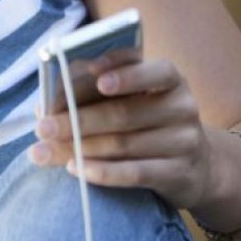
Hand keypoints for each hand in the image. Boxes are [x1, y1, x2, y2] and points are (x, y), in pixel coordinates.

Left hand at [28, 57, 211, 209]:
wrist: (198, 167)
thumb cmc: (151, 124)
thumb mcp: (137, 100)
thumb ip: (99, 95)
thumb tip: (46, 105)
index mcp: (169, 78)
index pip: (147, 67)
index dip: (119, 67)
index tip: (90, 70)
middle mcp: (181, 105)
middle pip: (123, 111)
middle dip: (77, 119)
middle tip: (42, 127)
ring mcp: (184, 141)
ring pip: (124, 144)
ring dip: (80, 149)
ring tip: (46, 153)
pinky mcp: (179, 174)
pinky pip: (136, 173)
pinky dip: (104, 172)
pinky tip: (77, 170)